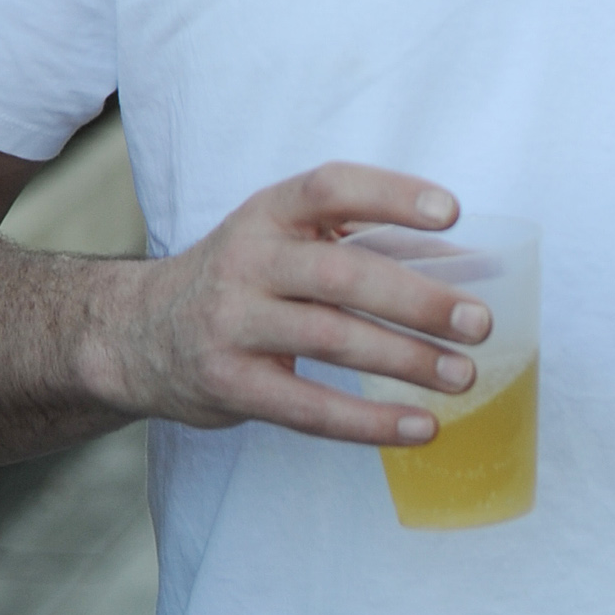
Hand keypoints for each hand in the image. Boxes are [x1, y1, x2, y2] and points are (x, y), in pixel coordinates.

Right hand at [88, 165, 489, 443]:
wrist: (136, 333)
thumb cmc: (243, 282)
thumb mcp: (283, 242)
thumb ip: (361, 245)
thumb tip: (470, 268)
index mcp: (270, 213)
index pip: (331, 188)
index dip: (391, 195)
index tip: (450, 212)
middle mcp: (247, 260)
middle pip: (342, 274)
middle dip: (418, 300)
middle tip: (478, 323)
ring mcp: (232, 323)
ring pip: (331, 339)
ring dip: (406, 360)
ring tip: (464, 376)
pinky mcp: (229, 383)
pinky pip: (309, 408)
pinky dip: (370, 422)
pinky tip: (420, 427)